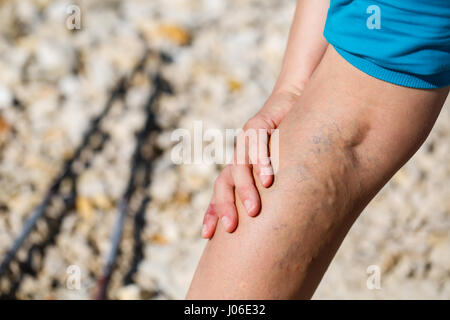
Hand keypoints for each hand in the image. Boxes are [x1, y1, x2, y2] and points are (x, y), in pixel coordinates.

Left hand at [201, 90, 300, 237]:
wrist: (294, 104)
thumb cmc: (290, 142)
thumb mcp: (282, 169)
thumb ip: (276, 189)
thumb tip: (283, 221)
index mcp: (240, 168)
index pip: (221, 192)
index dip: (213, 212)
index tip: (206, 235)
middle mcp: (239, 155)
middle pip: (223, 183)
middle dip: (224, 206)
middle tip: (230, 228)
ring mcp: (246, 139)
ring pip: (239, 166)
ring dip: (245, 188)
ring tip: (253, 209)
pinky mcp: (258, 123)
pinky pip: (256, 143)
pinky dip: (261, 161)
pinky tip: (268, 179)